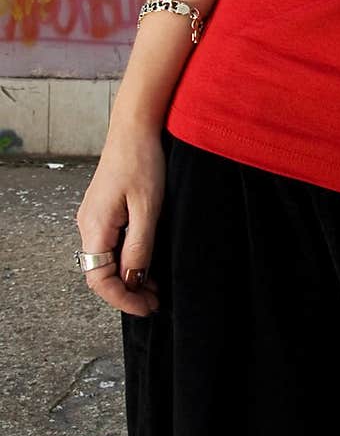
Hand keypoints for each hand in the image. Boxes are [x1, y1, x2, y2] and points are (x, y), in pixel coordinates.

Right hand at [75, 121, 165, 317]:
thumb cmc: (142, 162)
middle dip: (126, 292)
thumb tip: (133, 280)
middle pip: (100, 273)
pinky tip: (146, 261)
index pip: (99, 279)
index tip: (147, 307)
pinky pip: (110, 245)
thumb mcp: (148, 208)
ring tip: (154, 287)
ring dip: (128, 277)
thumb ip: (139, 247)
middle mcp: (88, 225)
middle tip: (155, 301)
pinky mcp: (104, 210)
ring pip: (106, 260)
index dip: (122, 298)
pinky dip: (127, 259)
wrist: (135, 127)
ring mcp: (94, 217)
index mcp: (95, 226)